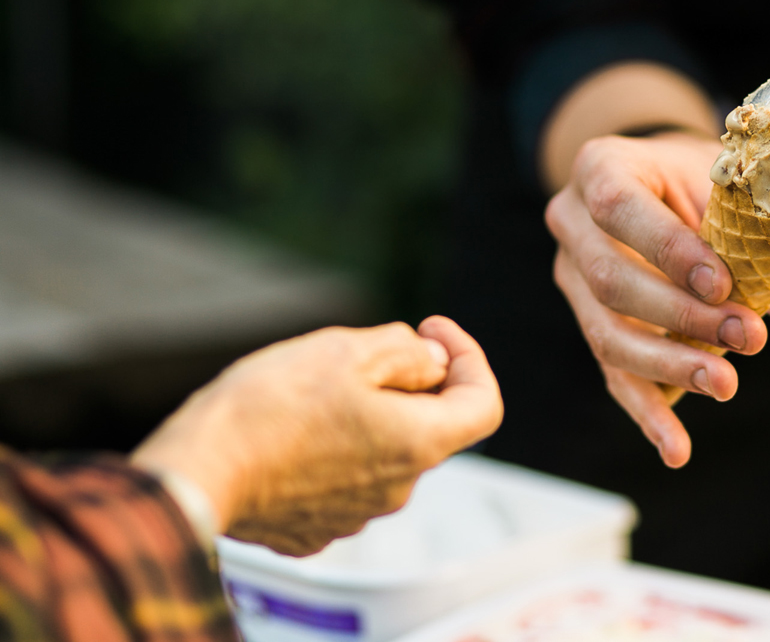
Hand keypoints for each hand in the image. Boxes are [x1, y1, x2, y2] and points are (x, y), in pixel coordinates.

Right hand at [132, 317, 502, 555]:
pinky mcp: (314, 527)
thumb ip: (405, 351)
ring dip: (366, 415)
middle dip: (407, 382)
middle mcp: (398, 488)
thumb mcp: (346, 351)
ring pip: (382, 450)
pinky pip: (341, 479)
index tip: (430, 330)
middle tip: (359, 351)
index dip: (468, 357)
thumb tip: (431, 360)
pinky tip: (290, 427)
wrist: (197, 472)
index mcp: (419, 443)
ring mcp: (356, 514)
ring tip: (312, 388)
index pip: (484, 403)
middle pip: (429, 425)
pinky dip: (331, 449)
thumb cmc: (270, 407)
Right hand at [545, 132, 769, 467]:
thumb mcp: (727, 192)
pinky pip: (612, 373)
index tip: (723, 285)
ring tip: (725, 385)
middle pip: (609, 281)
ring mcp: (571, 278)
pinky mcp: (588, 323)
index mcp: (600, 168)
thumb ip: (766, 246)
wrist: (655, 180)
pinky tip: (676, 448)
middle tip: (748, 338)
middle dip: (680, 316)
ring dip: (669, 366)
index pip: (618, 208)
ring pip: (605, 334)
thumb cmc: (694, 178)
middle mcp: (570, 223)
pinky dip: (648, 412)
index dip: (667, 250)